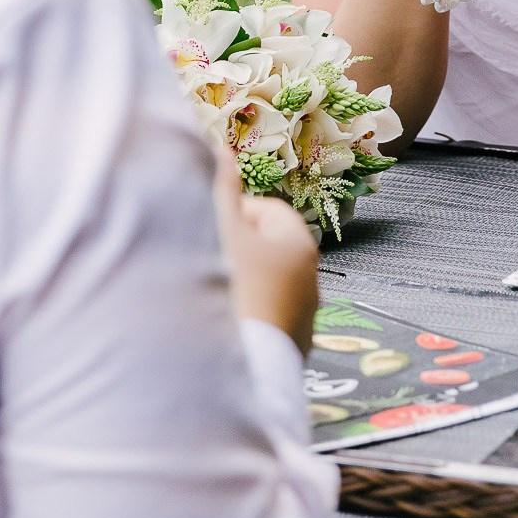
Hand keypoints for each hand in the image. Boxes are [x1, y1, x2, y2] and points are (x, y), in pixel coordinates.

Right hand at [213, 152, 318, 353]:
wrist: (242, 367)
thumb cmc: (232, 289)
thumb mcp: (222, 229)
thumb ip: (222, 187)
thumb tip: (223, 150)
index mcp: (299, 242)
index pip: (263, 209)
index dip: (232, 214)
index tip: (209, 231)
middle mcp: (311, 276)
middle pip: (265, 247)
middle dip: (235, 250)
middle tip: (206, 263)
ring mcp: (305, 314)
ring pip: (266, 284)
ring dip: (242, 284)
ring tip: (213, 297)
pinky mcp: (293, 346)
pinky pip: (267, 317)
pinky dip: (249, 316)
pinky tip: (227, 325)